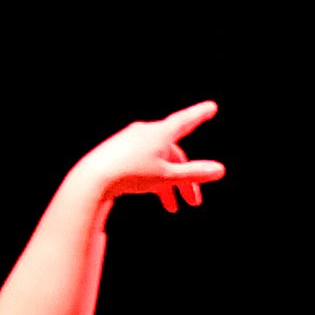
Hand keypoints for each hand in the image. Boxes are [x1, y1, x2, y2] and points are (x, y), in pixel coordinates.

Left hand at [70, 101, 225, 215]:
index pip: (186, 121)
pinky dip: (153, 179)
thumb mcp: (167, 176)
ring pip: (159, 161)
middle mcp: (146, 133)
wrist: (93, 178)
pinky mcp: (119, 152)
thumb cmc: (132, 174)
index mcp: (160, 133)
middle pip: (174, 154)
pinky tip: (153, 194)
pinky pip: (144, 163)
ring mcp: (131, 142)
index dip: (200, 115)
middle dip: (186, 178)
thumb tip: (220, 170)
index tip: (211, 107)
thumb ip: (194, 173)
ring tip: (171, 207)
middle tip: (193, 201)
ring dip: (169, 184)